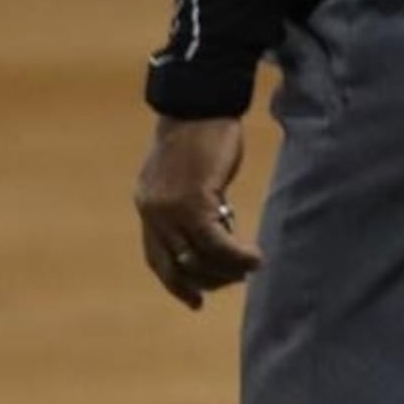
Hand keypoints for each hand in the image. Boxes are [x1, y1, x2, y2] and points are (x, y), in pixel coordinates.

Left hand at [133, 114, 261, 309]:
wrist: (200, 102)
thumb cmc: (200, 129)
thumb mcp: (186, 169)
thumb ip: (190, 197)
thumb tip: (214, 221)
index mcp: (148, 205)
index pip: (157, 258)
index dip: (177, 283)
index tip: (195, 301)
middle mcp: (153, 213)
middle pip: (177, 266)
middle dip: (207, 281)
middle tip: (235, 280)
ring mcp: (170, 209)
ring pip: (197, 259)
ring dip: (226, 271)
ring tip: (250, 268)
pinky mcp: (194, 202)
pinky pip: (215, 242)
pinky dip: (236, 256)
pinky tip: (255, 257)